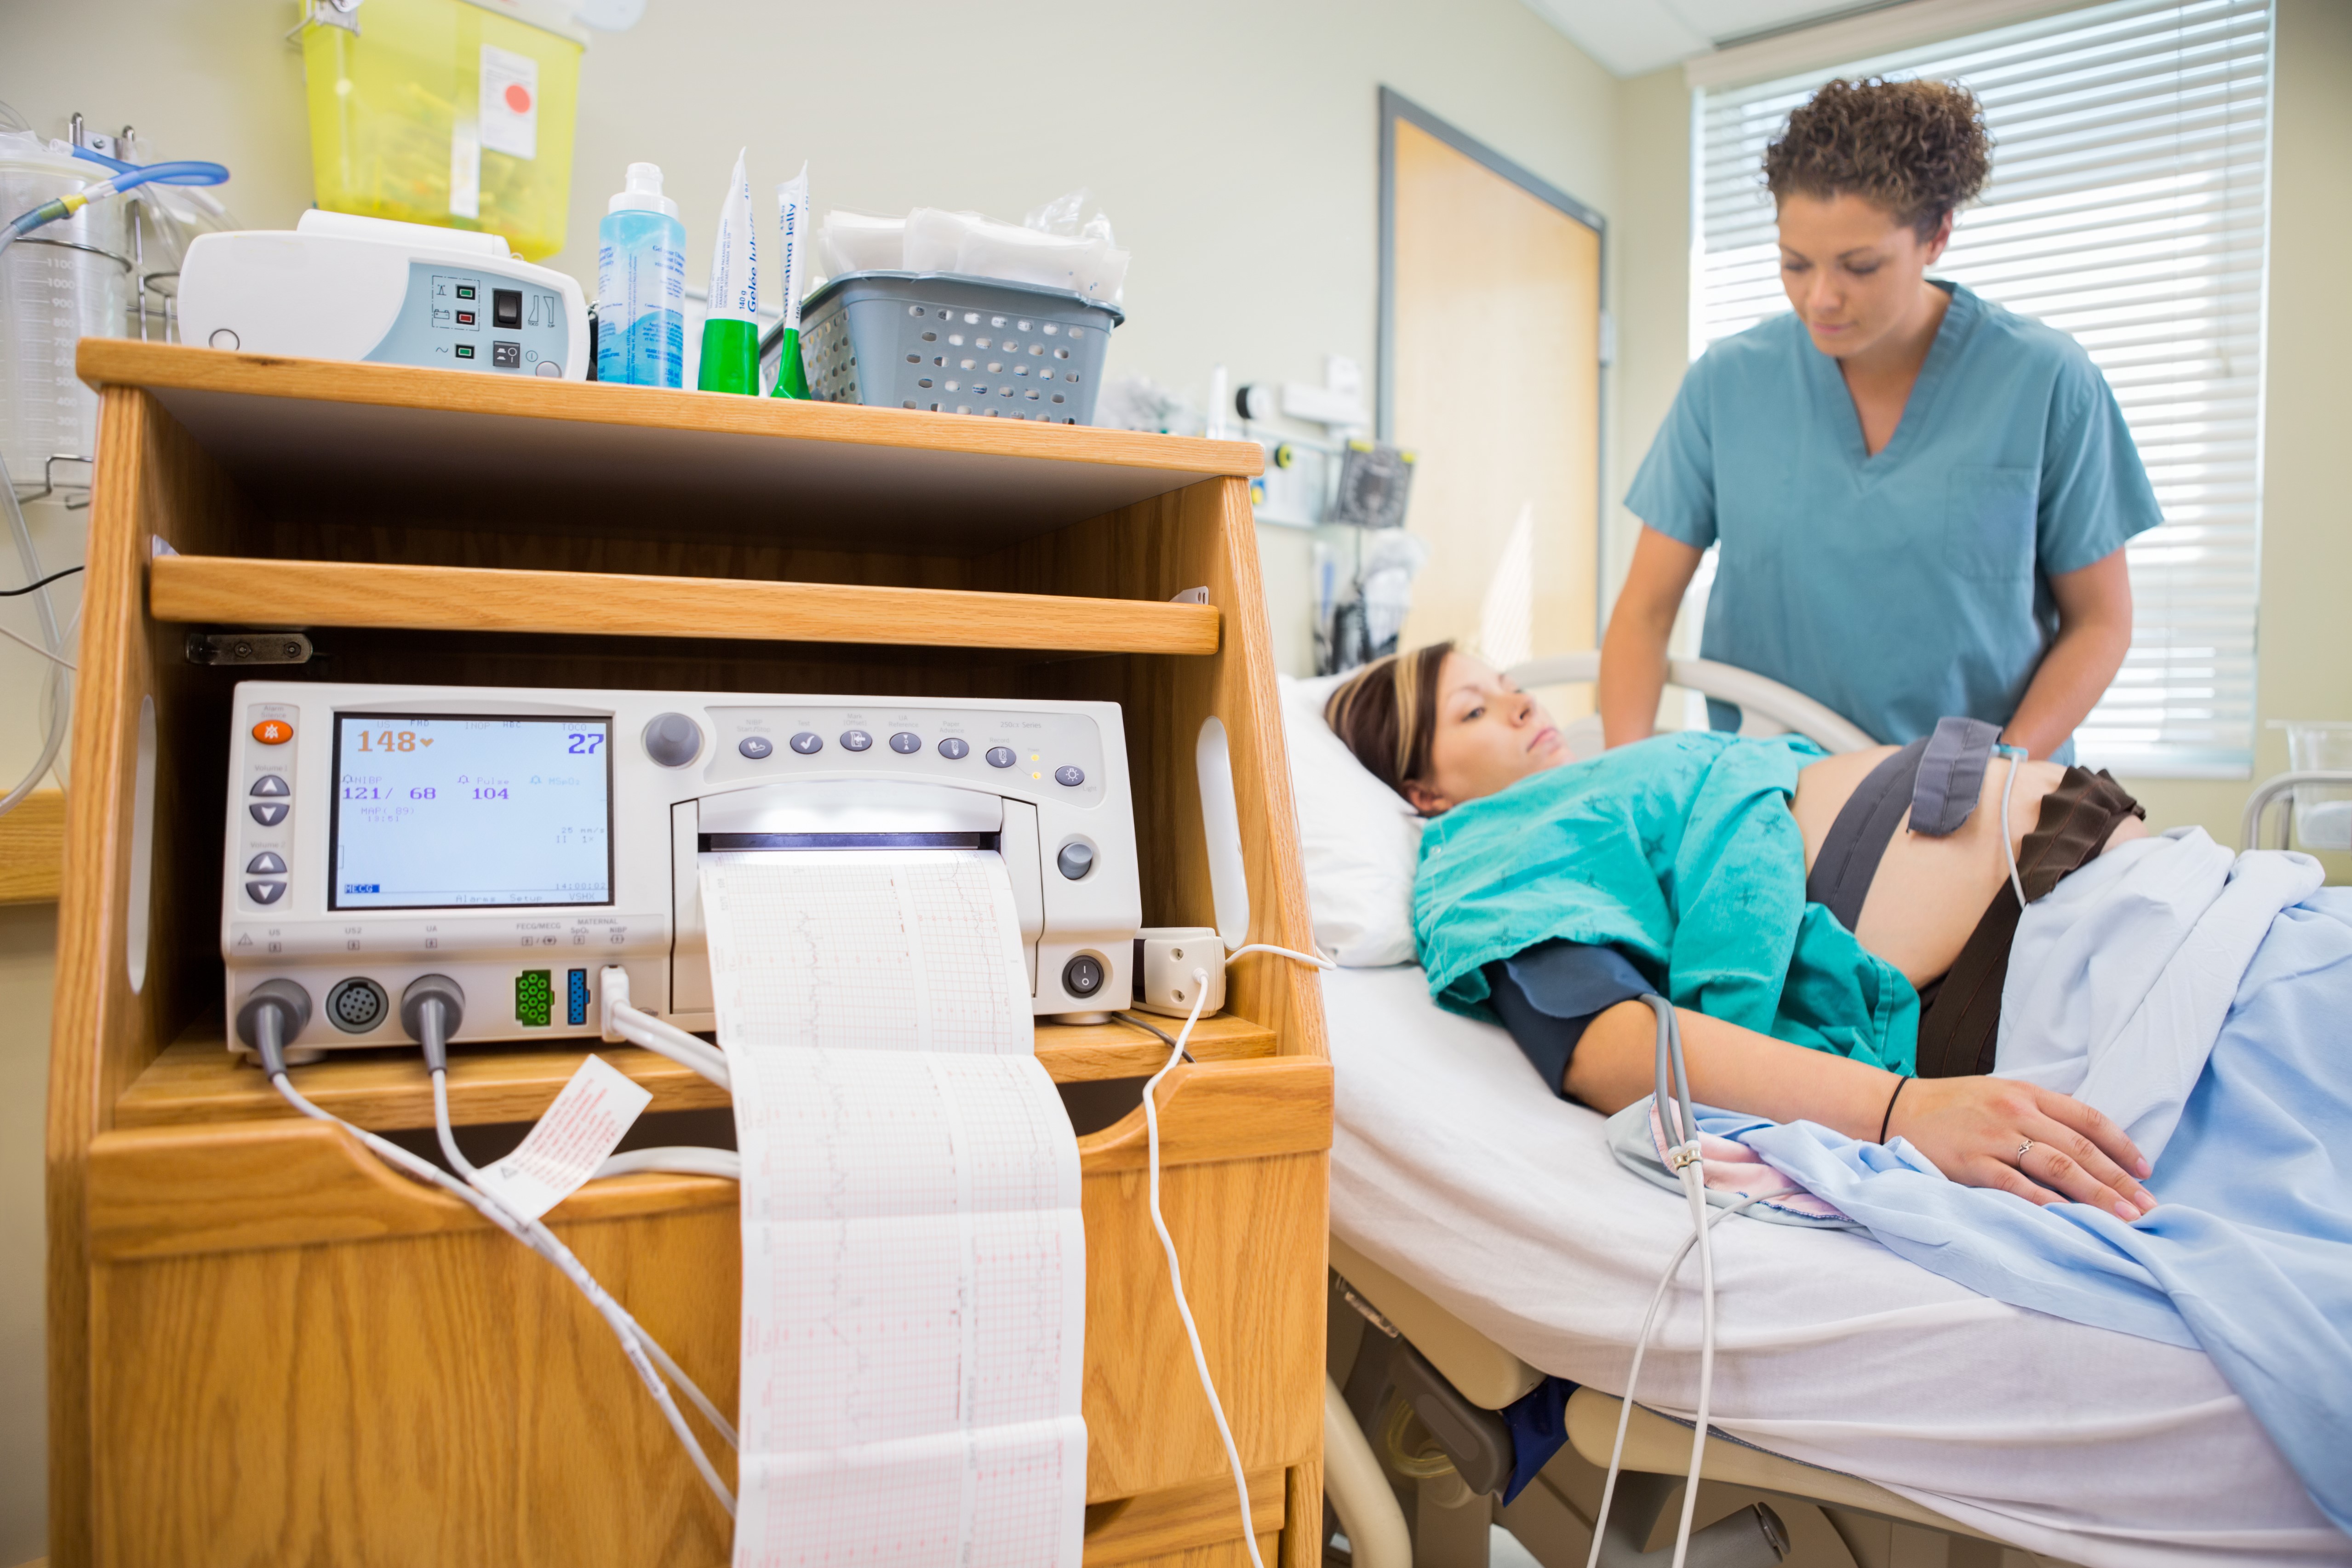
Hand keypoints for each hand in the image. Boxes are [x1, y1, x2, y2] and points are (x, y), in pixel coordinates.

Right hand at [1888, 1075, 2156, 1219]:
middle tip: (2147, 1207)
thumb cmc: (1951, 1106)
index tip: (2145, 1171)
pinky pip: (2017, 1186)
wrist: (1896, 1108)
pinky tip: (2071, 1220)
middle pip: (2080, 1149)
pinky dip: (2048, 1204)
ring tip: (2124, 1218)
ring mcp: (1994, 1137)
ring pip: (2058, 1168)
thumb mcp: (2000, 1094)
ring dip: (2096, 1195)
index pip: (2088, 1118)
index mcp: (2027, 1093)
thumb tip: (2086, 1145)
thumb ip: (2039, 1114)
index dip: (2122, 1145)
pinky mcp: (1971, 1163)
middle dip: (2119, 1180)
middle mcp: (2015, 1111)